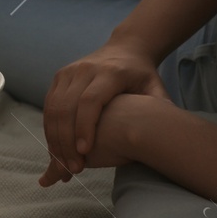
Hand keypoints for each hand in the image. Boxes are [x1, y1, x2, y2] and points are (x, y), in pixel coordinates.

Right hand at [39, 43, 169, 181]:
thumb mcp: (155, 89)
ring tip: (62, 164)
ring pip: (54, 108)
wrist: (126, 48)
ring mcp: (69, 71)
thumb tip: (167, 137)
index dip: (85, 127)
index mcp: (111, 73)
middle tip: (73, 169)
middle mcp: (86, 69)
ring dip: (54, 138)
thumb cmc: (142, 76)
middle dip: (66, 141)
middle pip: (67, 107)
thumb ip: (159, 110)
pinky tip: (56, 149)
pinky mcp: (60, 76)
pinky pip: (49, 105)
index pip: (90, 100)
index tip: (84, 153)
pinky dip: (50, 129)